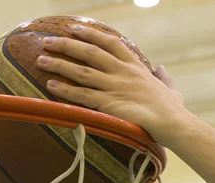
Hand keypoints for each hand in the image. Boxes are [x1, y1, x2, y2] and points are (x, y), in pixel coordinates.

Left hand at [36, 25, 193, 146]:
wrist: (173, 124)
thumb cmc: (173, 110)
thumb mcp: (171, 88)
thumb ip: (164, 78)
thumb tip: (161, 69)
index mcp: (135, 66)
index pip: (110, 42)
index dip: (90, 34)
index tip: (74, 28)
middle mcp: (122, 72)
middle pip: (90, 52)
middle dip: (66, 45)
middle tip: (47, 41)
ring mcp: (114, 87)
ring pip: (81, 71)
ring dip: (59, 65)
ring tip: (41, 60)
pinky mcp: (108, 104)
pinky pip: (81, 95)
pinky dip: (65, 89)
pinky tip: (50, 85)